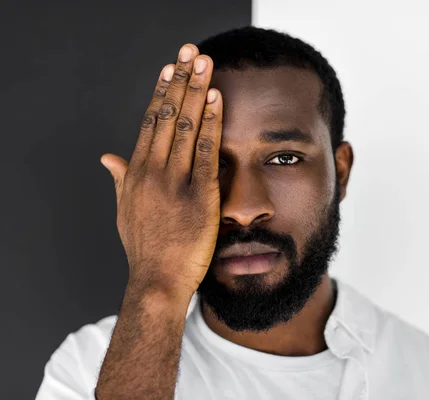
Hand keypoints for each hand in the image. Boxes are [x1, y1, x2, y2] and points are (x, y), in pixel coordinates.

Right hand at [100, 44, 221, 300]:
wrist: (157, 281)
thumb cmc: (145, 248)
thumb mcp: (125, 210)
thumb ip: (120, 179)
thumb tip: (107, 156)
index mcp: (136, 174)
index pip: (149, 123)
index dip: (161, 93)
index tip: (169, 69)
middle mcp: (152, 171)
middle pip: (166, 116)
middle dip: (180, 81)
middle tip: (190, 52)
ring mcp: (174, 182)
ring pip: (184, 126)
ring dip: (197, 91)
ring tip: (206, 64)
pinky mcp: (198, 195)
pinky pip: (204, 151)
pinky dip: (211, 123)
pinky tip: (217, 100)